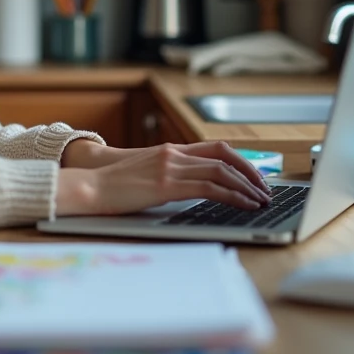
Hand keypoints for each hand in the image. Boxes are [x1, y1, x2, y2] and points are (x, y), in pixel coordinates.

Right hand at [55, 141, 272, 216]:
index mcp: (170, 151)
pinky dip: (233, 195)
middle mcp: (173, 154)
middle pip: (225, 156)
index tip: (254, 177)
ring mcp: (170, 167)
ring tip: (261, 201)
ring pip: (222, 171)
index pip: (215, 148)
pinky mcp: (166, 184)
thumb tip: (193, 191)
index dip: (241, 161)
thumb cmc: (113, 187)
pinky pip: (210, 187)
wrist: (88, 187)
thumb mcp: (145, 176)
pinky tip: (243, 205)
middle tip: (265, 190)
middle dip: (251, 173)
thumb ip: (169, 177)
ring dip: (247, 186)